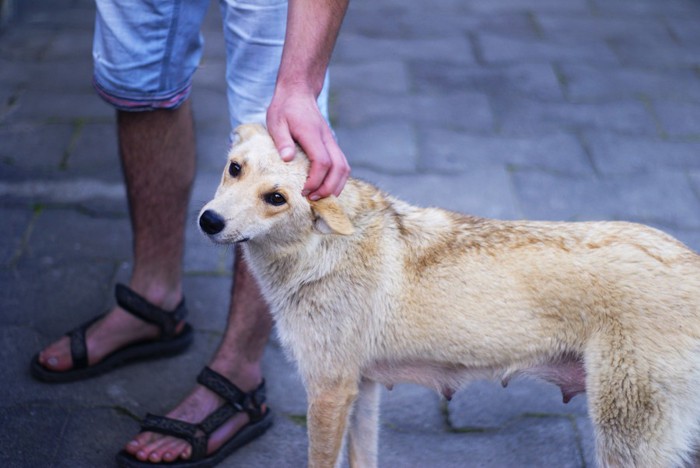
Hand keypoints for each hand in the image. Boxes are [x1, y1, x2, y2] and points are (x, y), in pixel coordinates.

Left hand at [267, 85, 349, 199]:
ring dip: (336, 186)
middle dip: (328, 188)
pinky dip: (337, 180)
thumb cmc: (285, 108)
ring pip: (344, 168)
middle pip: (339, 168)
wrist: (299, 93)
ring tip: (320, 197)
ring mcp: (332, 142)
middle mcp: (327, 139)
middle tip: (312, 199)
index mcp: (313, 134)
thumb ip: (282, 140)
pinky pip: (342, 165)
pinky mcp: (332, 145)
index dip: (316, 180)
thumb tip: (287, 159)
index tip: (304, 190)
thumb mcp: (276, 121)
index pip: (322, 162)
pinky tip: (325, 188)